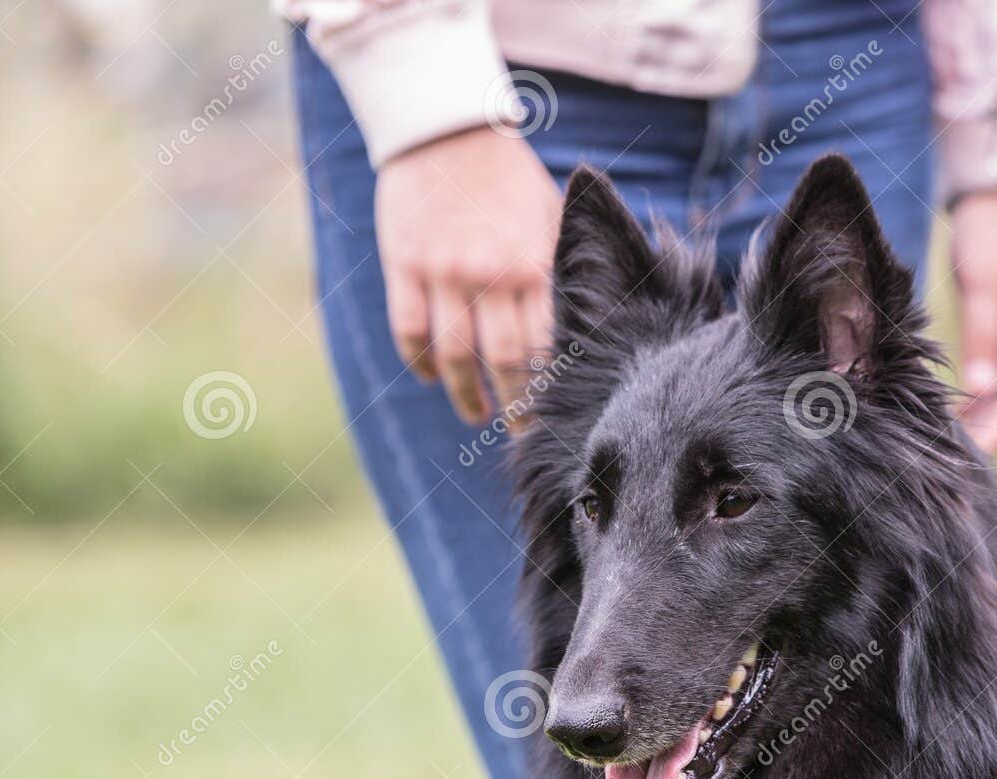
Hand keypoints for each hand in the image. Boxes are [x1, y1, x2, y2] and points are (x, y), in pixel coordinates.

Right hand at [375, 127, 562, 424]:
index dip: (551, 386)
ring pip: (455, 356)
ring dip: (467, 396)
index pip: (546, 344)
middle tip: (521, 431)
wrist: (446, 130)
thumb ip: (563, 266)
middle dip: (516, 406)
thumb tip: (592, 318)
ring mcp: (443, 272)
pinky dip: (421, 362)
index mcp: (532, 264)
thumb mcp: (549, 215)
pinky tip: (433, 377)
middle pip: (504, 362)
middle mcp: (490, 273)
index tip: (558, 413)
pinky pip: (409, 330)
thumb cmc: (509, 177)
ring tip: (478, 414)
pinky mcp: (404, 265)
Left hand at [949, 190, 996, 453]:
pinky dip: (979, 400)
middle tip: (955, 464)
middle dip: (990, 435)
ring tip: (951, 447)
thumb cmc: (990, 236)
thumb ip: (981, 334)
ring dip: (983, 420)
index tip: (974, 458)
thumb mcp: (982, 283)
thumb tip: (981, 388)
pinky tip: (955, 414)